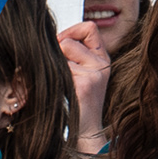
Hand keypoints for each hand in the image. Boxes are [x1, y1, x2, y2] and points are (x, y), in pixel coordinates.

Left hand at [57, 16, 112, 144]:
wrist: (87, 131)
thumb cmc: (80, 103)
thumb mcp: (84, 74)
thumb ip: (75, 55)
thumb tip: (54, 39)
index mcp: (103, 59)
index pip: (89, 28)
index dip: (72, 31)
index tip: (62, 43)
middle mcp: (102, 64)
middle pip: (69, 40)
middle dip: (57, 53)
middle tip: (58, 69)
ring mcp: (94, 75)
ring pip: (62, 54)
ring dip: (55, 67)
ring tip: (62, 83)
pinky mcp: (83, 85)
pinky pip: (59, 69)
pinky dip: (54, 78)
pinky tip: (62, 91)